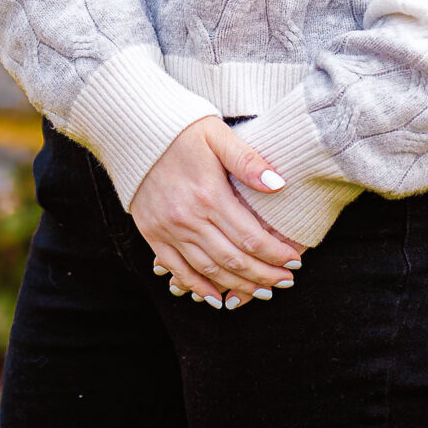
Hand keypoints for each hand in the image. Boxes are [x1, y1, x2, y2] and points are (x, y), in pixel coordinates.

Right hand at [131, 116, 305, 308]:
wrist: (133, 129)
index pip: (250, 236)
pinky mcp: (152, 234)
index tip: (294, 262)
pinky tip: (217, 298)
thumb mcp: (218, 135)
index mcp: (209, 195)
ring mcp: (167, 230)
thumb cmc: (182, 129)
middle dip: (263, 275)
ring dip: (238, 285)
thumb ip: (248, 160)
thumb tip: (279, 184)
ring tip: (262, 292)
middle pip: (233, 259)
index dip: (275, 253)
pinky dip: (197, 287)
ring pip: (208, 270)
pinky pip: (177, 270)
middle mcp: (187, 218)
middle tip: (286, 282)